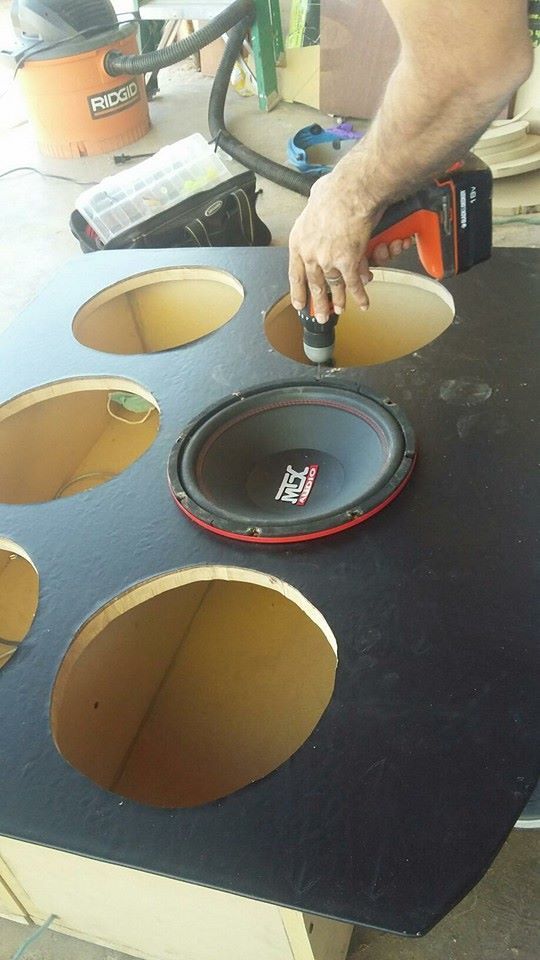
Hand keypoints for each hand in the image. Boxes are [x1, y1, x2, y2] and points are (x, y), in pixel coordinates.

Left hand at [288, 170, 411, 321]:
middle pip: (314, 285)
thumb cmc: (336, 190)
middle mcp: (310, 254)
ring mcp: (328, 261)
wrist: (352, 190)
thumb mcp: (314, 202)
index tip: (300, 304)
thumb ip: (315, 213)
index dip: (298, 291)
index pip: (295, 273)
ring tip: (340, 310)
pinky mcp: (347, 263)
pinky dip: (360, 295)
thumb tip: (318, 204)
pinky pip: (354, 284)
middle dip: (318, 303)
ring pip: (334, 286)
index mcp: (299, 241)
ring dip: (338, 301)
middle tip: (321, 315)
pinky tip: (363, 303)